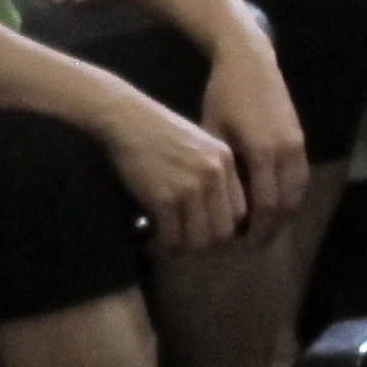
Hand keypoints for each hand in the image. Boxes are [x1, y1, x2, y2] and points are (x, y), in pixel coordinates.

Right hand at [98, 91, 246, 253]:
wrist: (126, 119)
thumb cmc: (160, 132)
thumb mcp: (201, 145)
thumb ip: (215, 174)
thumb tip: (217, 215)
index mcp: (225, 161)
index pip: (240, 212)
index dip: (224, 228)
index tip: (208, 231)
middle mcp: (213, 175)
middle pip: (224, 231)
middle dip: (206, 243)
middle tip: (189, 240)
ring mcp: (189, 187)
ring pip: (200, 241)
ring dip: (185, 247)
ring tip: (173, 241)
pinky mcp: (164, 198)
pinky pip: (172, 237)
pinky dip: (165, 244)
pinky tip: (156, 237)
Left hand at [202, 41, 309, 231]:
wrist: (250, 60)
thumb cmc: (224, 94)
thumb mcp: (212, 130)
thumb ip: (220, 166)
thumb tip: (215, 203)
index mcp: (263, 151)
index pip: (266, 205)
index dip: (256, 229)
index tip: (242, 243)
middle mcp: (287, 150)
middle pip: (287, 204)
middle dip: (273, 227)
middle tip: (254, 243)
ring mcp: (298, 143)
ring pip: (299, 192)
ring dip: (285, 213)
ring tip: (266, 227)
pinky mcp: (301, 137)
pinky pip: (302, 175)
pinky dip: (292, 194)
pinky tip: (275, 202)